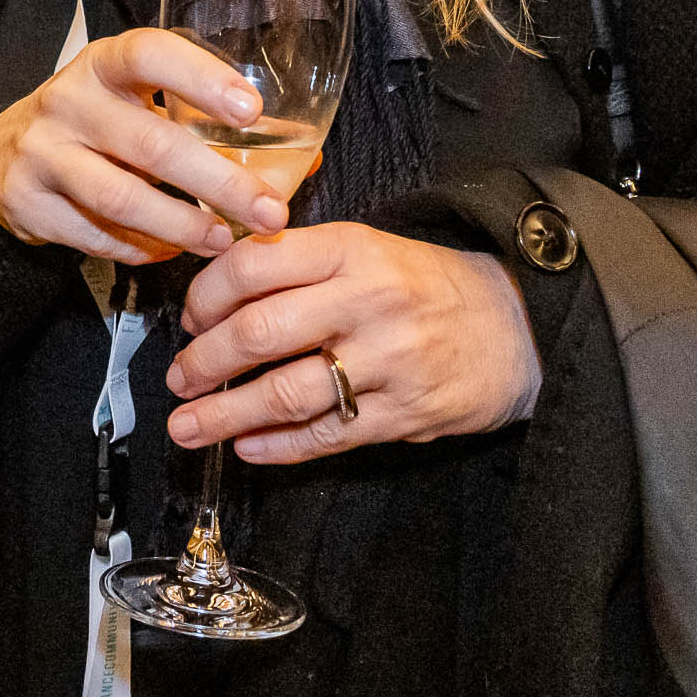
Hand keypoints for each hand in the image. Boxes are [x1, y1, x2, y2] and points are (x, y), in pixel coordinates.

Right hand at [0, 29, 289, 261]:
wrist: (2, 157)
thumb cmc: (98, 121)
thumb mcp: (138, 100)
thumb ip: (206, 120)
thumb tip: (303, 155)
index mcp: (104, 64)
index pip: (150, 55)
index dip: (202, 79)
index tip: (252, 110)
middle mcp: (69, 101)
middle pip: (151, 144)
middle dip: (218, 183)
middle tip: (269, 211)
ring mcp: (44, 154)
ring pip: (122, 199)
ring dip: (182, 225)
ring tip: (224, 240)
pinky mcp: (30, 204)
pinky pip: (96, 236)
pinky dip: (140, 248)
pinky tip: (172, 250)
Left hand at [166, 222, 542, 461]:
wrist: (517, 325)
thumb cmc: (427, 285)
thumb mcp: (369, 248)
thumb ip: (301, 262)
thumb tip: (218, 289)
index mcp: (351, 250)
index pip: (254, 264)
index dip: (205, 296)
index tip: (191, 319)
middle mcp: (366, 300)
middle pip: (259, 332)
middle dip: (203, 364)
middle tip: (179, 380)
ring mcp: (387, 360)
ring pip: (285, 394)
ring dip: (225, 416)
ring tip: (189, 427)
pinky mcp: (403, 414)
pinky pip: (324, 436)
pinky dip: (276, 447)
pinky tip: (248, 448)